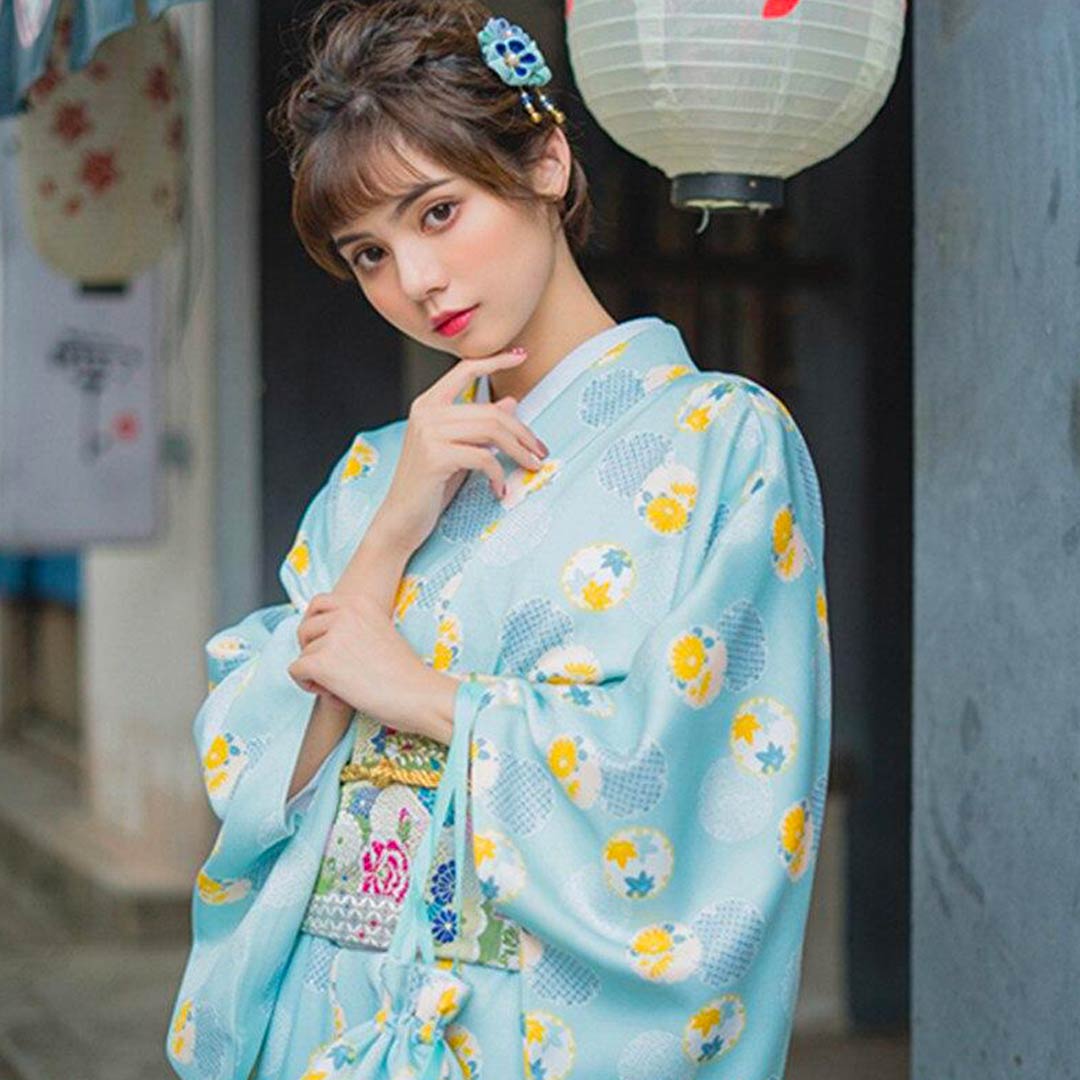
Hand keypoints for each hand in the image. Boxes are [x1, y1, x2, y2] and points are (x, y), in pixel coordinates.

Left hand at [287, 591, 455, 740]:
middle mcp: (344, 613)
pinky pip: (295, 671)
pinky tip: (333, 693)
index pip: (318, 603)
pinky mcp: (321, 662)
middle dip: (312, 650)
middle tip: (334, 670)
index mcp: (360, 602)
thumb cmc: (405, 673)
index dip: (316, 627)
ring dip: (316, 672)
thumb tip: (322, 639)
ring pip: (302, 653)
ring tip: (342, 686)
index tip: (324, 645)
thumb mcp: (380, 632)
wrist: (418, 694)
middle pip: (305, 628)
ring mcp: (332, 636)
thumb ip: (353, 628)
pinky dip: (308, 685)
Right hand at [372, 347, 549, 554]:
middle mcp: (426, 412)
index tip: (521, 355)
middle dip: (523, 433)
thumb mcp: (460, 451)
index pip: (465, 370)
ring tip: (532, 467)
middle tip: (541, 452)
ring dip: (519, 452)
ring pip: (492, 431)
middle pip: (491, 411)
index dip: (496, 361)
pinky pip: (484, 457)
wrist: (401, 520)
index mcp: (429, 404)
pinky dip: (498, 474)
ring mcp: (429, 432)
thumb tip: (512, 402)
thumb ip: (480, 426)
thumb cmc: (430, 487)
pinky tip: (499, 490)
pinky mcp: (435, 456)